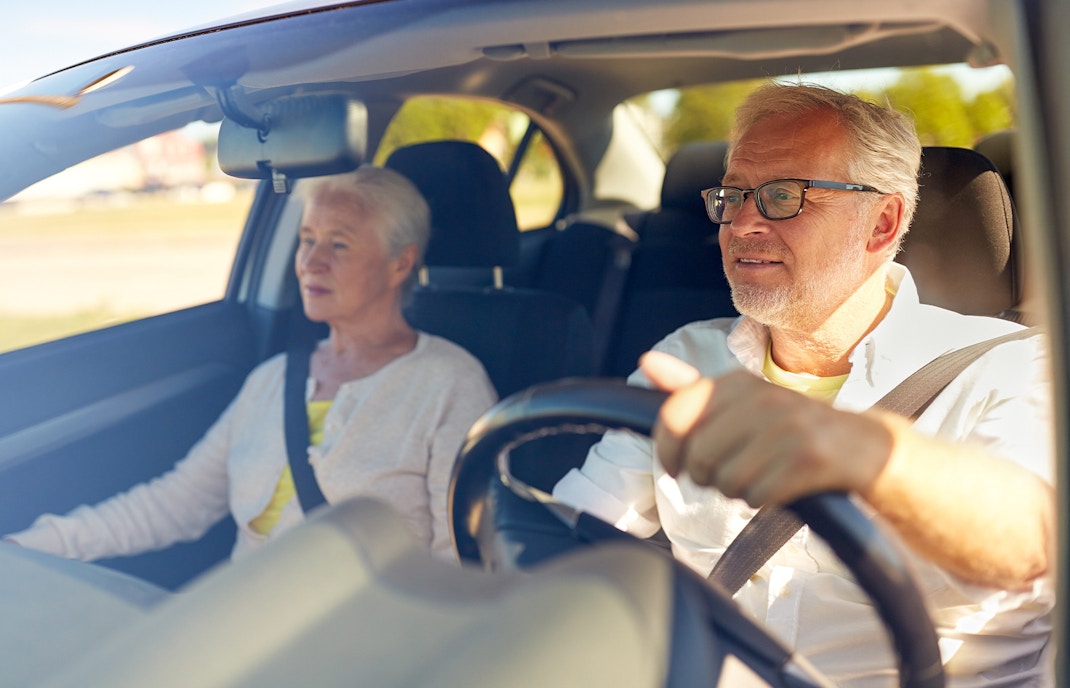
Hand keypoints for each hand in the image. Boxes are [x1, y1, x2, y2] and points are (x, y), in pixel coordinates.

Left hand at [640, 351, 892, 505]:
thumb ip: (691, 389)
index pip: (674, 415)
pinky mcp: (811, 459)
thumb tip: (647, 361)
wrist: (865, 448)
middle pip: (698, 456)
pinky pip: (758, 496)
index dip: (667, 449)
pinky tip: (780, 486)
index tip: (675, 465)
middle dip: (706, 477)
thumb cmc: (790, 429)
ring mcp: (789, 427)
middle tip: (726, 474)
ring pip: (726, 481)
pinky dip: (763, 499)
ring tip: (760, 476)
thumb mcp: (740, 402)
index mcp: (738, 383)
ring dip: (738, 490)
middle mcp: (762, 398)